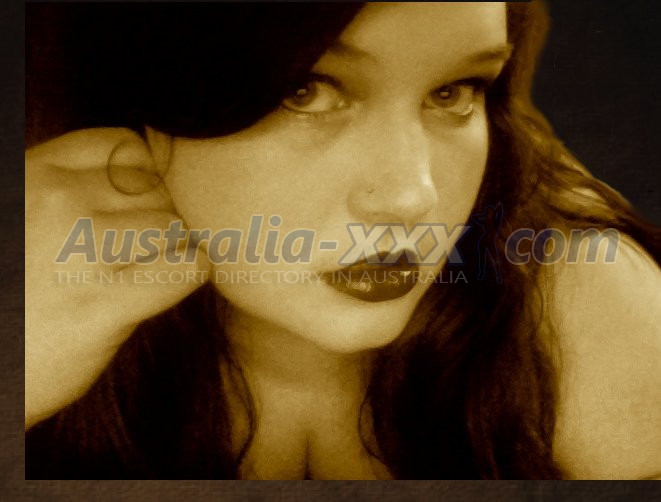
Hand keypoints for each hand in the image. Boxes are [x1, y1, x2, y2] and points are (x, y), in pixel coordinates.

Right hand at [25, 128, 210, 428]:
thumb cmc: (17, 287)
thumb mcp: (26, 215)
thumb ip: (74, 187)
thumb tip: (153, 171)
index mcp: (34, 174)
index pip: (128, 146)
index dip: (147, 178)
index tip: (136, 210)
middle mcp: (56, 202)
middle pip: (158, 188)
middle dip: (161, 219)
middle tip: (141, 254)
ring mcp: (79, 251)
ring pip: (175, 226)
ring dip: (174, 250)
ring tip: (146, 273)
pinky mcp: (104, 304)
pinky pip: (187, 269)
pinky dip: (187, 278)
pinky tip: (158, 291)